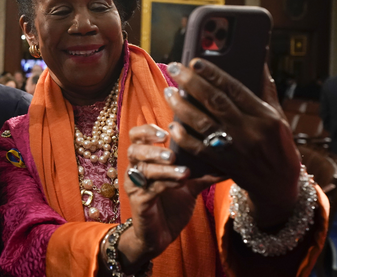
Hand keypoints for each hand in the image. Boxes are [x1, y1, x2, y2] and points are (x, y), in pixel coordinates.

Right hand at [112, 124, 222, 272]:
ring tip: (183, 171)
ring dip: (163, 168)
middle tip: (172, 153)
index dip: (147, 130)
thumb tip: (229, 161)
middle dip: (153, 149)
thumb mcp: (190, 186)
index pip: (137, 136)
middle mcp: (136, 169)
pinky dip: (165, 184)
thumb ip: (204, 173)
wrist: (161, 235)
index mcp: (145, 159)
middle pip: (134, 149)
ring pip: (143, 169)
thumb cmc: (172, 206)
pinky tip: (180, 183)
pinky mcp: (138, 202)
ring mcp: (135, 185)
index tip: (165, 132)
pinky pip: (149, 189)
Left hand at [163, 59, 300, 228]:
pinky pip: (199, 149)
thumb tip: (257, 60)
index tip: (195, 61)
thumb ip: (265, 89)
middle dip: (192, 82)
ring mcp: (235, 149)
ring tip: (169, 91)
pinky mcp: (223, 164)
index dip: (213, 74)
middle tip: (174, 68)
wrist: (279, 184)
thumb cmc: (278, 144)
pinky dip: (184, 137)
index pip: (235, 89)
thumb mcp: (278, 115)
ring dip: (182, 106)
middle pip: (215, 102)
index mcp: (264, 116)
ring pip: (203, 123)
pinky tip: (173, 124)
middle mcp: (250, 131)